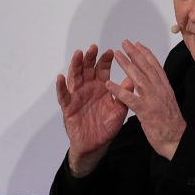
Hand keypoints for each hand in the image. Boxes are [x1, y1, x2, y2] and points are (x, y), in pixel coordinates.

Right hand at [56, 45, 128, 176]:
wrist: (96, 146)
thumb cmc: (106, 127)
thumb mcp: (119, 110)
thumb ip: (124, 96)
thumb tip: (133, 79)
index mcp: (101, 87)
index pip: (102, 69)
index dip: (105, 60)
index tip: (111, 51)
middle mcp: (88, 88)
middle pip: (87, 69)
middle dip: (90, 58)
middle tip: (93, 48)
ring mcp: (77, 96)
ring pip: (75, 78)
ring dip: (75, 66)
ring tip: (78, 55)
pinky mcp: (68, 107)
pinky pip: (63, 96)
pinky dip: (61, 87)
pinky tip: (60, 78)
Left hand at [108, 39, 185, 159]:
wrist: (177, 139)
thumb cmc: (171, 124)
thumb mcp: (168, 102)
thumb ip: (160, 90)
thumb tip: (154, 81)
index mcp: (165, 87)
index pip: (155, 66)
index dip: (146, 54)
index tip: (138, 44)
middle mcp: (160, 90)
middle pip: (146, 67)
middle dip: (135, 53)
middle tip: (125, 43)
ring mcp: (153, 100)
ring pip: (138, 78)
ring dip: (126, 65)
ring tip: (117, 55)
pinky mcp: (146, 111)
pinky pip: (129, 99)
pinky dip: (118, 90)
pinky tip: (108, 84)